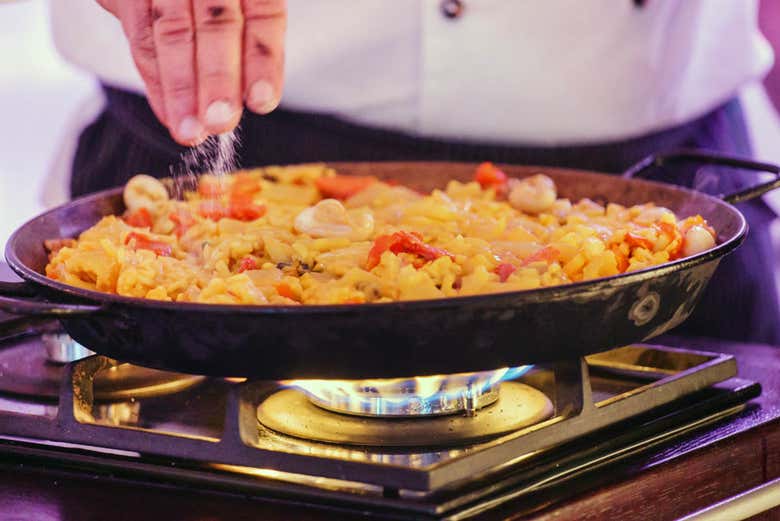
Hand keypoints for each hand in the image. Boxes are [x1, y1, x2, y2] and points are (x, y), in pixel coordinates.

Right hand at [97, 0, 285, 145]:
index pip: (264, 14)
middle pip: (217, 24)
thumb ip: (250, 43)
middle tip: (220, 122)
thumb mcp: (242, 8)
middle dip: (218, 78)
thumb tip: (255, 97)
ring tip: (190, 130)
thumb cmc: (216, 1)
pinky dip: (155, 80)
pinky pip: (140, 34)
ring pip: (173, 32)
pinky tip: (168, 114)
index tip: (262, 102)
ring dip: (181, 88)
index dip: (264, 60)